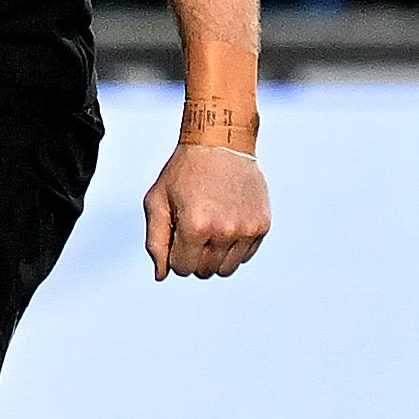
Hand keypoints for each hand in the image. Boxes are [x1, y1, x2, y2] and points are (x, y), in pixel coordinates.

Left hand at [144, 143, 269, 280]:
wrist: (221, 143)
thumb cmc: (183, 172)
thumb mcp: (157, 201)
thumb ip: (155, 241)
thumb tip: (161, 275)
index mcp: (195, 227)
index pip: (181, 268)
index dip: (174, 253)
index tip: (177, 231)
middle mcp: (224, 232)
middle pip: (204, 272)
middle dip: (193, 257)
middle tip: (192, 229)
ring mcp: (247, 229)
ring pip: (226, 269)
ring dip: (213, 257)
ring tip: (208, 229)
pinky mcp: (262, 225)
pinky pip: (244, 256)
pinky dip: (233, 247)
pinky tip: (225, 223)